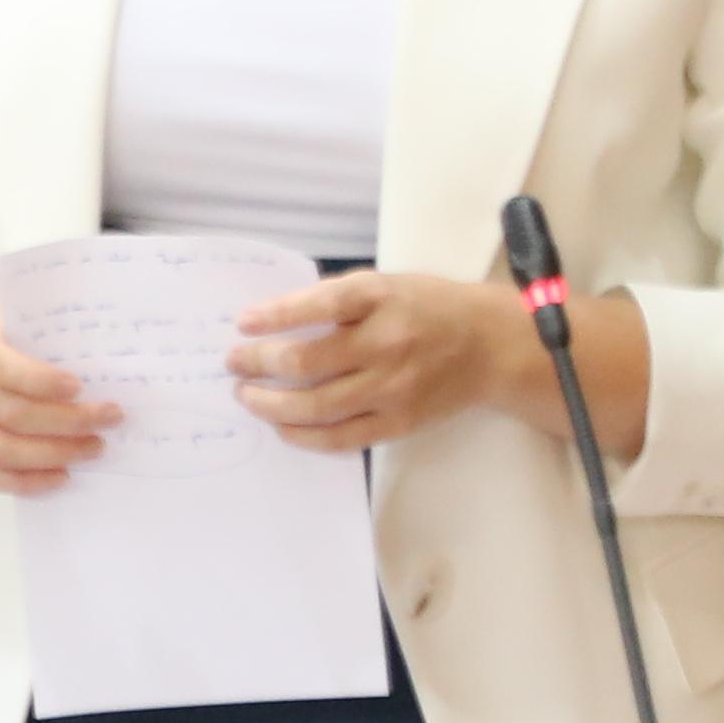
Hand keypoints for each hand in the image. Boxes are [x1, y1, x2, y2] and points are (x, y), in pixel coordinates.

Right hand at [0, 251, 111, 493]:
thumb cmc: (1, 320)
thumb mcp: (18, 307)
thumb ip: (51, 324)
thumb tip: (114, 348)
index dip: (38, 380)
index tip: (79, 385)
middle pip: (9, 414)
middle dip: (66, 422)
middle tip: (109, 418)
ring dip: (53, 454)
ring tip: (94, 447)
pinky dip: (26, 483)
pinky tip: (62, 476)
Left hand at [228, 267, 533, 455]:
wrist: (490, 346)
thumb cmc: (426, 307)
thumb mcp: (384, 284)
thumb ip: (334, 298)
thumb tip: (270, 320)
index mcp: (380, 298)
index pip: (317, 306)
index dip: (273, 317)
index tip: (242, 324)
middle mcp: (386, 343)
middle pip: (306, 361)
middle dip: (258, 364)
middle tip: (233, 364)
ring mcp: (393, 387)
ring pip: (317, 405)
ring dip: (270, 404)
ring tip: (246, 396)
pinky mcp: (399, 422)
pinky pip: (342, 438)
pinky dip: (303, 435)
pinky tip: (281, 426)